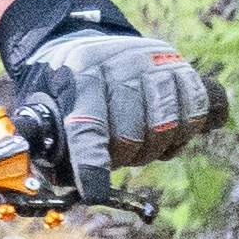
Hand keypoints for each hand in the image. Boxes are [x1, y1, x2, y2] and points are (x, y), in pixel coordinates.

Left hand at [3, 9, 217, 172]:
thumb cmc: (65, 88)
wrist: (92, 46)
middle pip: (130, 136)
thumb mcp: (44, 106)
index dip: (92, 164)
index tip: (95, 193)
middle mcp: (120, 62)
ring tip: (137, 138)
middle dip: (122, 158)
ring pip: (165, 130)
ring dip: (151, 148)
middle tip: (114, 151)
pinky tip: (166, 130)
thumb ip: (47, 143)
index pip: (88, 126)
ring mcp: (154, 61)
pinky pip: (194, 114)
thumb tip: (57, 186)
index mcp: (79, 73)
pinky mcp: (181, 66)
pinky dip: (181, 134)